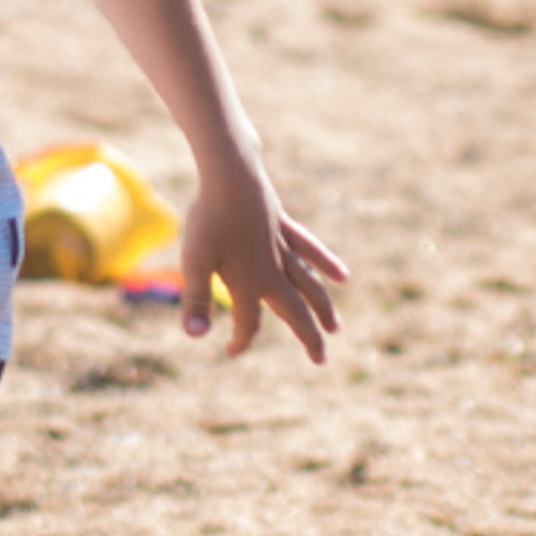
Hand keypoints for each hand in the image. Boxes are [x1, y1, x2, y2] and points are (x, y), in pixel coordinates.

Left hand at [178, 156, 345, 361]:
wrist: (231, 174)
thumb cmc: (208, 219)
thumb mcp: (194, 261)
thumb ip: (196, 300)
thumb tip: (195, 336)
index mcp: (249, 283)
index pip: (249, 323)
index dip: (241, 341)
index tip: (231, 351)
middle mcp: (272, 271)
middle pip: (294, 311)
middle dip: (307, 337)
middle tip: (320, 360)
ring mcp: (282, 248)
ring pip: (309, 285)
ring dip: (322, 308)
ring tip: (335, 328)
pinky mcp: (284, 227)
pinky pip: (310, 250)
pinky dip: (325, 264)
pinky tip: (341, 276)